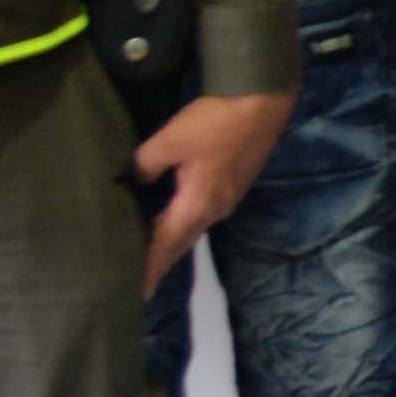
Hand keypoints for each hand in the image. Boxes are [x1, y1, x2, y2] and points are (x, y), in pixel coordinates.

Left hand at [131, 91, 293, 289]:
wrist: (262, 103)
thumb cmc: (215, 123)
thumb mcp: (169, 140)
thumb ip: (144, 166)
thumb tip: (133, 181)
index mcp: (196, 205)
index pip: (165, 246)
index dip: (149, 268)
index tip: (136, 294)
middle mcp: (214, 211)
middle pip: (180, 244)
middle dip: (159, 262)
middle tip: (138, 279)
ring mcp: (226, 200)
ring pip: (191, 230)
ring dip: (170, 244)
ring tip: (150, 253)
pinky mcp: (232, 186)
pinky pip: (200, 216)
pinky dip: (182, 225)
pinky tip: (171, 219)